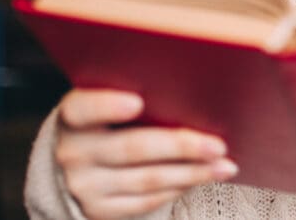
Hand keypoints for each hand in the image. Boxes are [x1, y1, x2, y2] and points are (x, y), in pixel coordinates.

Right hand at [55, 89, 238, 218]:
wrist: (71, 166)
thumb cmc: (104, 121)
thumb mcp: (103, 103)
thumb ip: (131, 93)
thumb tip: (189, 88)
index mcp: (72, 116)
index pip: (84, 108)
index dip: (108, 105)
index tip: (138, 102)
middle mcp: (73, 153)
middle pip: (132, 148)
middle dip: (181, 146)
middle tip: (218, 144)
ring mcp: (85, 186)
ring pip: (147, 180)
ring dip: (191, 173)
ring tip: (224, 165)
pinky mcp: (99, 210)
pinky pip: (145, 201)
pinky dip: (178, 188)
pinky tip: (201, 178)